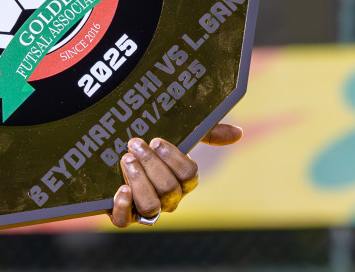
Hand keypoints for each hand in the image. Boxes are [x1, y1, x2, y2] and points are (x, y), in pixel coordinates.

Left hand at [108, 123, 241, 227]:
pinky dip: (123, 206)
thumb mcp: (180, 136)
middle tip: (135, 144)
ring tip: (126, 159)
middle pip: (169, 189)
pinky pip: (123, 221)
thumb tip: (237, 132)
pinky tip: (121, 188)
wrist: (117, 160)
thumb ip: (207, 133)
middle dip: (151, 164)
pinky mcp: (123, 215)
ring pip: (150, 206)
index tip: (156, 140)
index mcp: (184, 183)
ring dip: (139, 181)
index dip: (174, 158)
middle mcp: (169, 200)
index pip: (189, 175)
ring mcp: (146, 210)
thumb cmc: (154, 149)